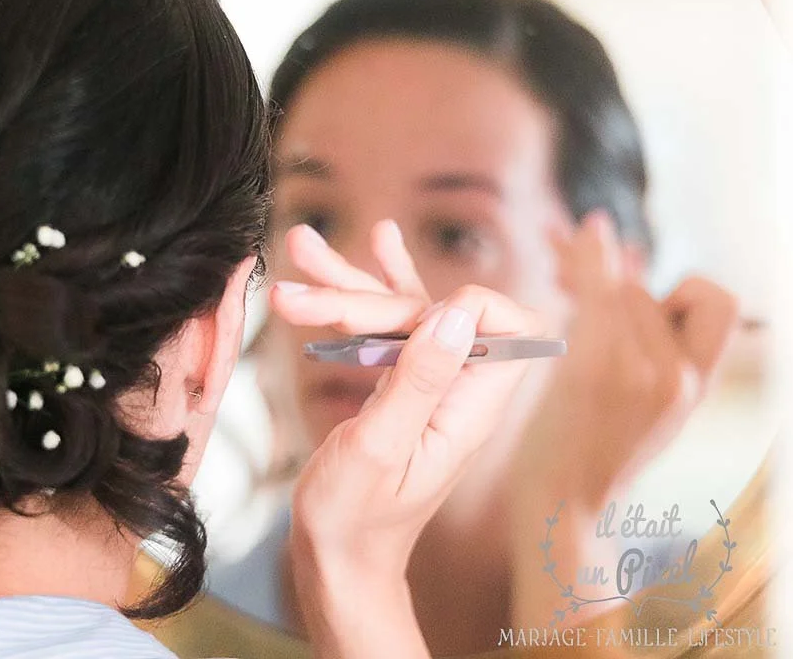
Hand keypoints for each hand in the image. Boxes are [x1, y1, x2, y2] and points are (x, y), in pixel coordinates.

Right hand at [272, 220, 541, 657]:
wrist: (336, 558)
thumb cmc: (353, 518)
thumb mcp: (378, 448)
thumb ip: (417, 380)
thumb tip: (456, 312)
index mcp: (469, 407)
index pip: (504, 325)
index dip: (459, 303)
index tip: (394, 312)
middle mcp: (457, 390)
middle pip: (435, 312)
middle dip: (367, 294)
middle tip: (297, 294)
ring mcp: (427, 386)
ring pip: (404, 312)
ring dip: (353, 282)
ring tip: (304, 245)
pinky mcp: (399, 387)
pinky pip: (389, 329)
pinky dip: (367, 294)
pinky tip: (369, 248)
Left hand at [521, 211, 738, 505]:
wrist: (562, 504)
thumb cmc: (587, 447)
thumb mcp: (638, 398)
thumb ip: (643, 336)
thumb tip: (632, 256)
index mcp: (696, 383)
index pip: (716, 302)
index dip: (677, 286)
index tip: (633, 278)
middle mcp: (681, 376)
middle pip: (654, 286)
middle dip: (613, 262)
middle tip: (572, 240)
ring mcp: (643, 373)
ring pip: (623, 284)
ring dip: (586, 257)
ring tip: (555, 237)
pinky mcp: (600, 371)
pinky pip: (598, 293)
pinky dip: (582, 257)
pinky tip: (558, 233)